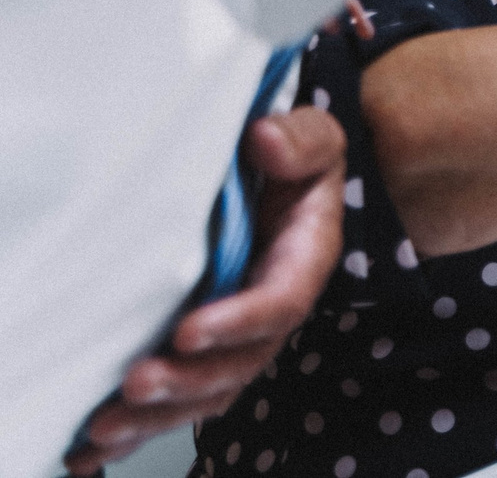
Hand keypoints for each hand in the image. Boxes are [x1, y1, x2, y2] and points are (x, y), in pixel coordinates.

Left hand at [70, 108, 347, 470]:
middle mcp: (271, 311)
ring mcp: (236, 338)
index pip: (280, 303)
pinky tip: (94, 451)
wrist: (287, 182)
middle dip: (188, 383)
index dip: (238, 323)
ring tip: (102, 430)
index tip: (188, 332)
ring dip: (156, 417)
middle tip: (136, 384)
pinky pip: (177, 399)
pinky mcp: (203, 350)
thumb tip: (266, 140)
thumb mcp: (314, 139)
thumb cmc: (297, 162)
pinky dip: (137, 429)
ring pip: (205, 393)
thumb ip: (300, 141)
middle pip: (240, 365)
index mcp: (303, 262)